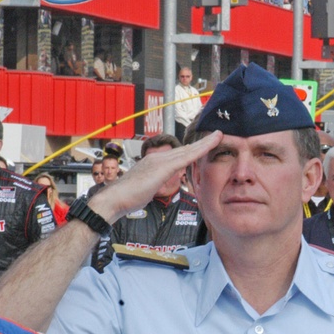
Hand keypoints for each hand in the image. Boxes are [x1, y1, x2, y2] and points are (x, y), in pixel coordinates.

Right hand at [87, 129, 221, 223]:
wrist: (114, 199)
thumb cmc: (126, 198)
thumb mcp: (145, 189)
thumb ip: (153, 184)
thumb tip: (155, 185)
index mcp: (154, 163)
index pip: (178, 155)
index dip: (192, 149)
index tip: (204, 145)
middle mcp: (157, 158)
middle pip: (185, 149)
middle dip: (202, 142)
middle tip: (217, 134)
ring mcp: (160, 161)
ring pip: (187, 150)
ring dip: (205, 142)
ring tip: (219, 135)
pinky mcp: (162, 167)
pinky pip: (186, 157)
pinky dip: (200, 149)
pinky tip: (211, 144)